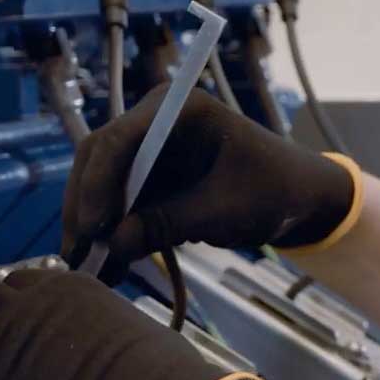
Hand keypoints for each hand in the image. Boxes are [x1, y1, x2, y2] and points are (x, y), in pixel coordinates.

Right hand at [61, 83, 360, 272]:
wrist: (299, 196)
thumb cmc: (274, 189)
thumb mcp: (226, 209)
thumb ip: (170, 223)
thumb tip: (116, 244)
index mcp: (178, 109)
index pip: (120, 139)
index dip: (99, 183)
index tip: (95, 227)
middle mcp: (153, 122)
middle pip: (99, 159)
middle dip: (86, 208)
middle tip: (79, 255)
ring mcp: (148, 151)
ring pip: (100, 184)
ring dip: (92, 226)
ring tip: (86, 270)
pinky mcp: (149, 179)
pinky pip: (118, 204)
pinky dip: (112, 234)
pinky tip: (106, 268)